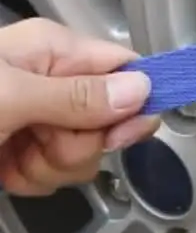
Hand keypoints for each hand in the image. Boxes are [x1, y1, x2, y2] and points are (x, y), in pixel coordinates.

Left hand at [0, 18, 158, 195]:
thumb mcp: (8, 96)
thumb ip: (76, 96)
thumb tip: (143, 88)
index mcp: (53, 52)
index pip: (126, 70)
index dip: (133, 105)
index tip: (117, 134)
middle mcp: (52, 83)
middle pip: (110, 121)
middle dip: (79, 145)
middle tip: (38, 140)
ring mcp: (38, 120)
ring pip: (86, 153)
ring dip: (50, 167)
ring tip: (10, 156)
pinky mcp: (22, 152)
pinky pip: (56, 174)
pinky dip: (30, 180)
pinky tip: (3, 170)